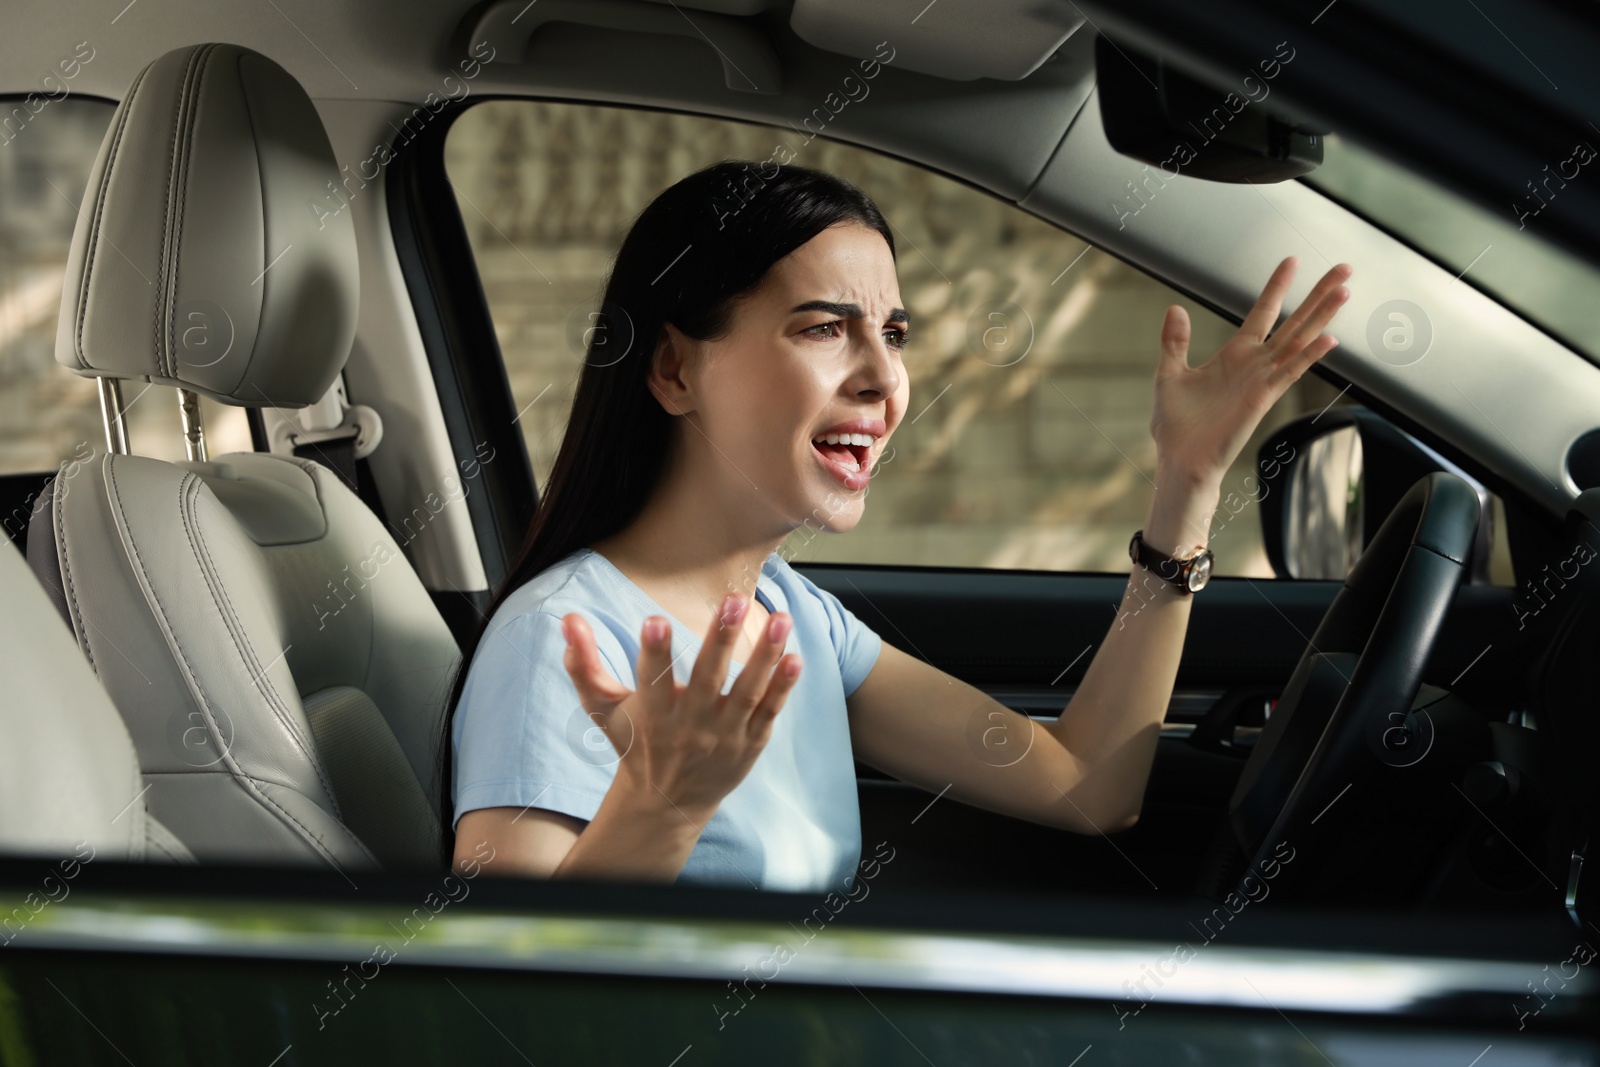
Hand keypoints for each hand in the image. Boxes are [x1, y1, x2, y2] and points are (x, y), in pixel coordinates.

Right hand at [558, 594, 801, 819]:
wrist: (667, 802)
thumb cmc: (634, 744)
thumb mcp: (602, 709)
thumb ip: (583, 664)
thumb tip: (568, 619)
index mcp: (652, 716)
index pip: (651, 681)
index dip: (653, 652)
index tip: (653, 620)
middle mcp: (690, 727)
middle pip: (707, 680)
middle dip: (719, 639)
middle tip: (732, 600)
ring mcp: (724, 736)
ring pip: (746, 693)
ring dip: (764, 656)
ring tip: (779, 620)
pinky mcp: (749, 743)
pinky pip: (768, 713)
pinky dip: (782, 688)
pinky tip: (795, 658)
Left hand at [1149, 257, 1350, 488]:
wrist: (1179, 461)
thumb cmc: (1176, 426)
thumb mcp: (1169, 374)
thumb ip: (1175, 342)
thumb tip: (1175, 308)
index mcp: (1234, 356)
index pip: (1263, 313)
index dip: (1277, 287)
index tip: (1292, 260)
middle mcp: (1254, 365)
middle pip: (1294, 322)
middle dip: (1318, 295)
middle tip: (1344, 269)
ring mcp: (1261, 381)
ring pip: (1298, 342)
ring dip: (1322, 317)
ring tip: (1344, 290)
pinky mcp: (1262, 399)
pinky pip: (1290, 373)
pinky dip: (1308, 356)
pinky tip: (1329, 339)